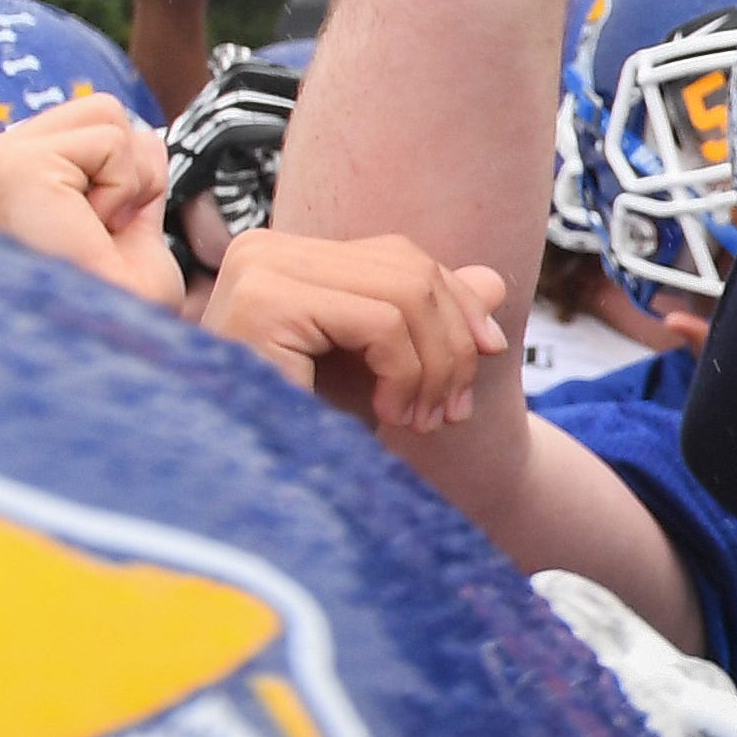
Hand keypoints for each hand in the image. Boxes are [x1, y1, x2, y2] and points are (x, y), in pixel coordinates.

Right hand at [0, 103, 183, 307]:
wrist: (108, 348)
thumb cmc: (116, 310)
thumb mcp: (129, 231)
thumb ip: (131, 178)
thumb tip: (143, 132)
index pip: (91, 129)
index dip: (123, 178)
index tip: (101, 232)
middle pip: (102, 111)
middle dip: (128, 171)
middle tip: (102, 232)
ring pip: (108, 115)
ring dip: (127, 180)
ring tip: (94, 231)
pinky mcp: (12, 164)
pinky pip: (111, 140)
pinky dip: (124, 187)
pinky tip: (90, 228)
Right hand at [202, 227, 509, 432]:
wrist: (243, 487)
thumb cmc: (301, 429)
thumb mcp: (374, 370)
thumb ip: (429, 322)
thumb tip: (493, 282)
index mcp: (285, 255)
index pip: (400, 257)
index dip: (458, 306)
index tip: (489, 356)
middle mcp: (263, 249)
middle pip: (409, 271)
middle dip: (453, 344)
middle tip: (452, 410)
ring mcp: (259, 269)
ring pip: (405, 295)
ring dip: (434, 368)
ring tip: (421, 420)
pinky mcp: (264, 303)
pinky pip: (381, 324)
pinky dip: (406, 374)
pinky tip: (388, 416)